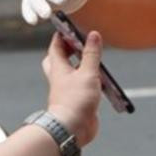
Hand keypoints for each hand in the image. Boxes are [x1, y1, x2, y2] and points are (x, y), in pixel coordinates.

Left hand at [42, 30, 101, 144]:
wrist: (72, 129)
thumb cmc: (76, 101)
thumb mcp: (88, 73)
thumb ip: (92, 54)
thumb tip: (93, 34)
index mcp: (59, 68)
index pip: (56, 46)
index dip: (62, 35)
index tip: (69, 26)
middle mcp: (60, 78)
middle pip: (57, 59)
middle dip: (66, 50)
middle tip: (78, 43)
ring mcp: (67, 90)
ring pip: (69, 73)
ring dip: (79, 65)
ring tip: (92, 60)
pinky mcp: (76, 101)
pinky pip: (80, 87)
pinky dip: (88, 81)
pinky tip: (99, 81)